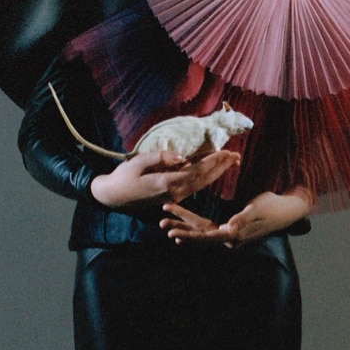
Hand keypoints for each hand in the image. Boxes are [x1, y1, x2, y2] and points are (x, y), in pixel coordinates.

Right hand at [90, 148, 240, 208]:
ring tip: (230, 161)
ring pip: (200, 184)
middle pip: (203, 179)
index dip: (213, 162)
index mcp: (166, 183)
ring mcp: (173, 196)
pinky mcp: (172, 195)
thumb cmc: (123, 177)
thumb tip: (181, 156)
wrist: (113, 196)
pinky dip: (205, 176)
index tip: (226, 152)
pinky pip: (193, 185)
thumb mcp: (138, 163)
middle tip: (236, 156)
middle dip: (221, 167)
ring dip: (216, 172)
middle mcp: (174, 192)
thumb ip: (160, 158)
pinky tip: (213, 169)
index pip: (196, 172)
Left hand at [161, 187, 312, 247]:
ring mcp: (229, 235)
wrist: (286, 210)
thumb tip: (228, 229)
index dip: (188, 233)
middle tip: (161, 224)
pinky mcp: (230, 229)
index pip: (206, 236)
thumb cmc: (272, 206)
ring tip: (165, 223)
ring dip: (184, 227)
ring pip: (201, 233)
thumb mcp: (257, 209)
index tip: (172, 231)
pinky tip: (182, 228)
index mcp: (233, 236)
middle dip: (180, 229)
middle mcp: (229, 239)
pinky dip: (194, 228)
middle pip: (199, 235)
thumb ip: (242, 219)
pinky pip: (208, 230)